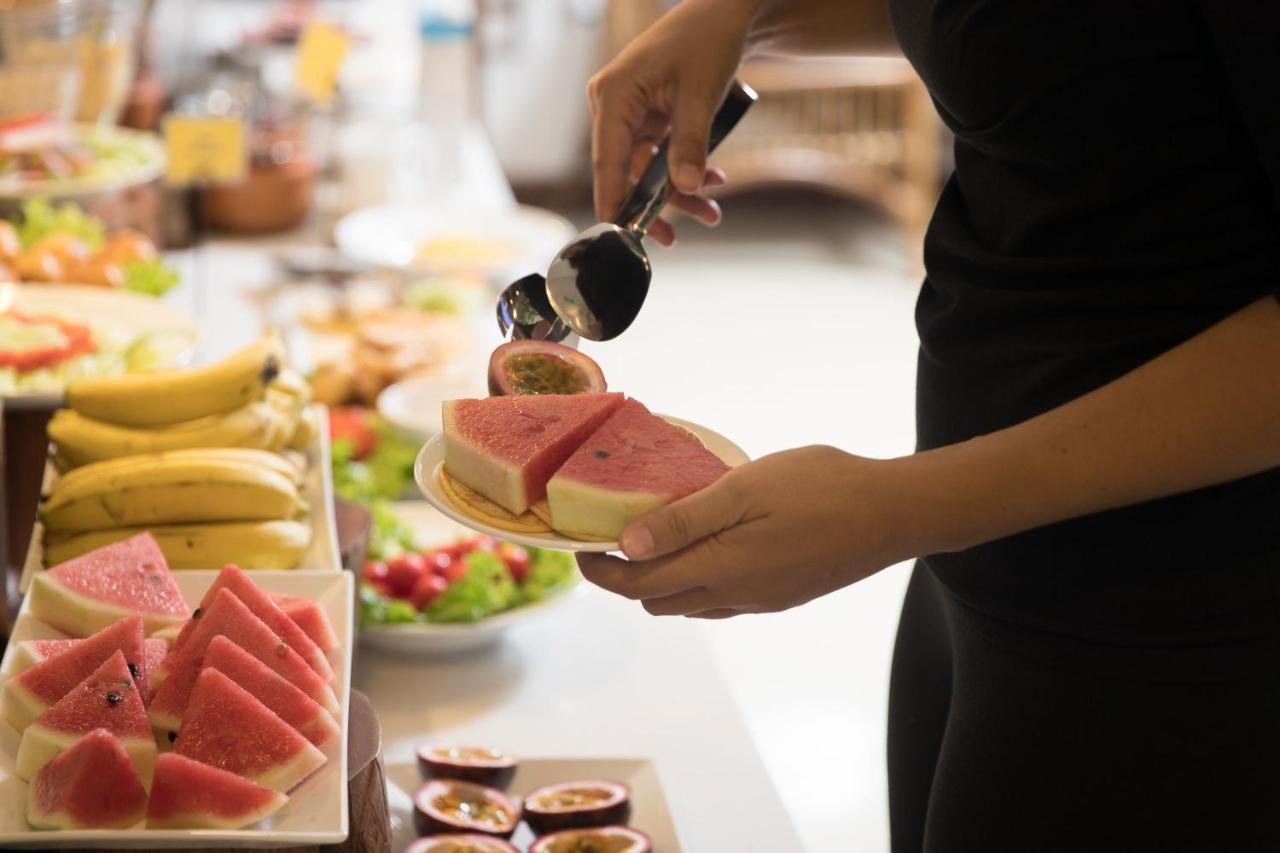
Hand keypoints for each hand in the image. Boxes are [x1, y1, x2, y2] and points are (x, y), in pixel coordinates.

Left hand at [577, 446, 920, 617]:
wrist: (893, 514)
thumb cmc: (821, 489)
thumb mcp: (744, 490)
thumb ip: (685, 519)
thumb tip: (627, 546)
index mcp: (720, 570)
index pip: (639, 584)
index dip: (600, 571)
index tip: (576, 545)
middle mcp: (734, 596)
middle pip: (658, 601)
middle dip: (623, 577)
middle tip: (606, 536)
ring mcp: (760, 600)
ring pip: (689, 603)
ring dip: (659, 580)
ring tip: (649, 537)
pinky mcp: (781, 594)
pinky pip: (719, 600)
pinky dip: (694, 581)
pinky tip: (703, 546)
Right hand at [588, 0, 757, 245]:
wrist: (724, 14)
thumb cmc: (706, 42)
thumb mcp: (700, 96)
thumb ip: (690, 144)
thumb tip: (686, 187)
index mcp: (613, 96)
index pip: (606, 161)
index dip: (612, 202)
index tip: (618, 236)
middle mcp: (612, 106)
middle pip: (626, 171)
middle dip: (657, 202)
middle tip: (671, 238)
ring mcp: (629, 112)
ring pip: (645, 168)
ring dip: (677, 191)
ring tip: (710, 212)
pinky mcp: (647, 116)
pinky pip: (659, 155)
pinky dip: (683, 169)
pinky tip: (711, 182)